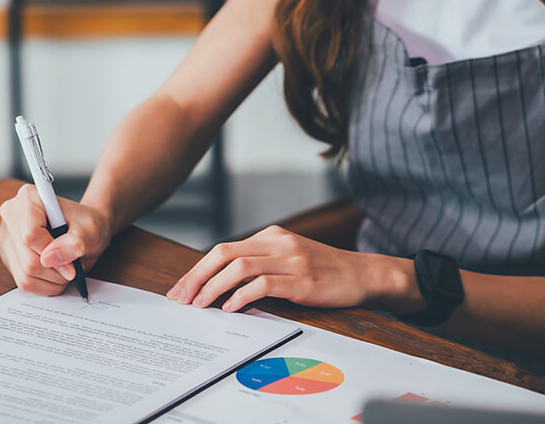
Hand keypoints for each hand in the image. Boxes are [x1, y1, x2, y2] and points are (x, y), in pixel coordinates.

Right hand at [0, 184, 111, 294]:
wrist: (84, 229)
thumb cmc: (86, 224)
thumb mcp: (90, 230)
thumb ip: (75, 242)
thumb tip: (50, 258)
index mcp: (29, 198)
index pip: (30, 235)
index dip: (52, 253)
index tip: (71, 262)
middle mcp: (12, 215)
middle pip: (27, 259)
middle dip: (55, 271)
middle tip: (73, 268)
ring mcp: (7, 237)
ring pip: (24, 275)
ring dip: (51, 280)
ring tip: (66, 269)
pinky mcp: (8, 256)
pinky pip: (23, 282)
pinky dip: (44, 285)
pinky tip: (55, 273)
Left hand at [166, 225, 417, 312]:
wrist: (364, 275)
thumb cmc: (323, 271)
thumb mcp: (288, 258)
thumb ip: (259, 264)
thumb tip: (219, 284)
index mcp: (271, 236)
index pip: (223, 249)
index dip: (197, 269)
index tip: (180, 289)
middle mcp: (278, 243)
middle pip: (224, 253)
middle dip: (196, 277)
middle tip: (181, 299)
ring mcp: (291, 260)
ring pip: (239, 267)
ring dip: (213, 287)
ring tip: (200, 305)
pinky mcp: (302, 281)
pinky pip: (263, 284)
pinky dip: (241, 297)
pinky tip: (231, 309)